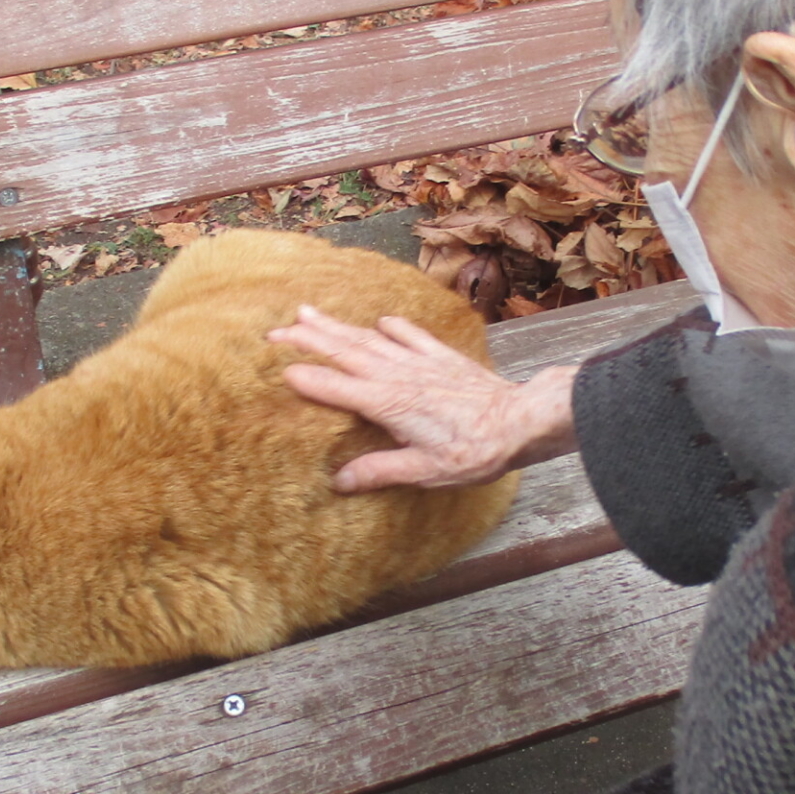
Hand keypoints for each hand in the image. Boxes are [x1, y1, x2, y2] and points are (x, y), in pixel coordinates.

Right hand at [270, 303, 578, 492]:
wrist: (520, 421)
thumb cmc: (475, 452)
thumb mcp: (424, 470)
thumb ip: (380, 471)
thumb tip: (340, 481)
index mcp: (388, 403)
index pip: (337, 387)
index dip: (307, 379)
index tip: (278, 371)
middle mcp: (398, 375)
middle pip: (343, 352)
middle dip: (307, 340)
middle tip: (273, 332)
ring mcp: (419, 361)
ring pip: (368, 339)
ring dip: (336, 326)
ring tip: (307, 312)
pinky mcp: (441, 356)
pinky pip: (409, 334)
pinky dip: (391, 327)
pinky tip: (379, 321)